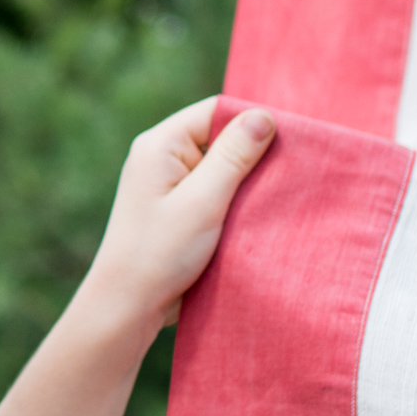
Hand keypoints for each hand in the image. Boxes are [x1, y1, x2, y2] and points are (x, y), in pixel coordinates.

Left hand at [82, 96, 274, 338]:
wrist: (127, 305)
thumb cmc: (160, 252)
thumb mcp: (203, 201)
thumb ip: (233, 157)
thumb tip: (262, 116)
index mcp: (160, 144)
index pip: (215, 111)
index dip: (252, 121)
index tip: (289, 142)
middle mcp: (161, 158)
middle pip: (219, 137)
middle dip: (252, 155)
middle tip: (287, 173)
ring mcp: (167, 185)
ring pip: (219, 168)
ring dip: (245, 182)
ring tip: (274, 197)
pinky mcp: (176, 210)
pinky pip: (212, 192)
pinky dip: (234, 202)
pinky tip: (255, 216)